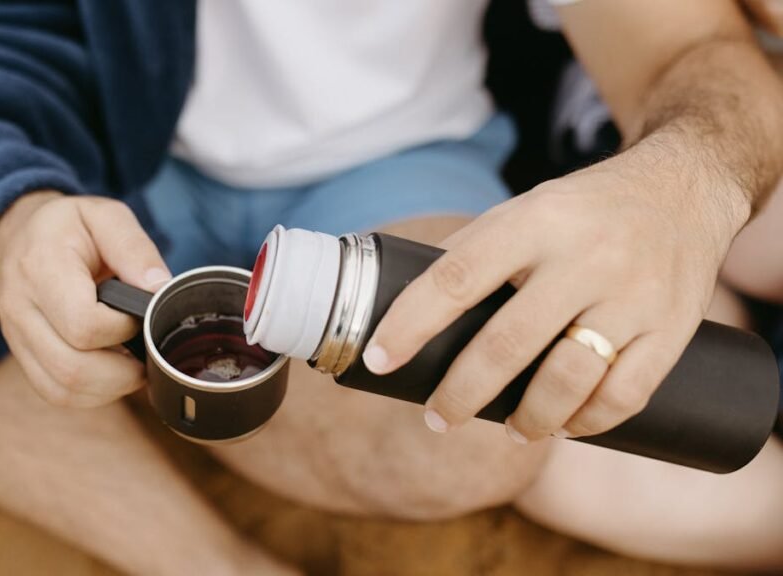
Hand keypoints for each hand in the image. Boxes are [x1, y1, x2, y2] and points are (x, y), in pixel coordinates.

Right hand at [0, 191, 170, 407]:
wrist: (19, 236)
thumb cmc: (68, 227)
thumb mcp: (105, 216)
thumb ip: (134, 248)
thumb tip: (160, 289)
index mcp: (41, 268)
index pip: (82, 323)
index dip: (121, 329)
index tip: (138, 316)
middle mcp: (20, 308)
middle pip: (72, 368)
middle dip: (122, 372)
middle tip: (147, 353)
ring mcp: (16, 338)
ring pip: (63, 389)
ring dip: (109, 388)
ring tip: (133, 365)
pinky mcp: (22, 357)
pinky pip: (55, 393)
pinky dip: (91, 394)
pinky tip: (112, 373)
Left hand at [362, 149, 748, 441]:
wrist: (685, 187)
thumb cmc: (584, 210)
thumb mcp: (526, 208)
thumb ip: (474, 253)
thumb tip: (407, 310)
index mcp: (536, 221)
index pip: (457, 278)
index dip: (410, 323)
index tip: (380, 359)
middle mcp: (586, 257)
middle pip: (507, 344)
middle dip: (461, 393)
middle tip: (437, 418)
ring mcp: (635, 295)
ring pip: (568, 380)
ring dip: (527, 420)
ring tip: (507, 429)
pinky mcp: (674, 328)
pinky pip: (624, 397)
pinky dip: (586, 423)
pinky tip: (564, 427)